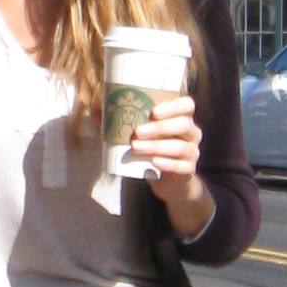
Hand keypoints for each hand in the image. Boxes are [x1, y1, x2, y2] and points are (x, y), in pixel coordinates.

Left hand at [133, 90, 214, 240]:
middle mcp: (191, 132)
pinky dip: (167, 163)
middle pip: (183, 125)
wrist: (167, 180)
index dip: (173, 106)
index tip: (153, 111)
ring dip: (157, 146)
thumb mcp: (140, 134)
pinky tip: (153, 162)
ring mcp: (192, 151)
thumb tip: (93, 111)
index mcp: (182, 118)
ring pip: (180, 147)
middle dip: (160, 128)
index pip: (187, 105)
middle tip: (138, 132)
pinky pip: (182, 166)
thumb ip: (118, 120)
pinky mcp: (188, 169)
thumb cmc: (152, 149)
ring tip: (136, 147)